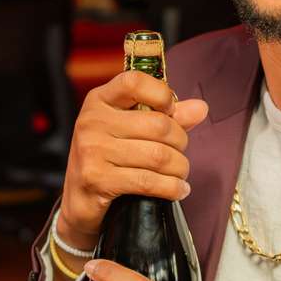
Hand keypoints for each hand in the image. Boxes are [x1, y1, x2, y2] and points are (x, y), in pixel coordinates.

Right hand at [56, 70, 208, 250]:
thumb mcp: (130, 129)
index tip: (171, 111)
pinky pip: (148, 182)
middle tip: (180, 154)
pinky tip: (178, 190)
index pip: (135, 82)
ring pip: (158, 156)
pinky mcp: (97, 179)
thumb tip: (201, 108)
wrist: (79, 198)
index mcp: (100, 100)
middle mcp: (92, 121)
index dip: (162, 94)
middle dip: (180, 142)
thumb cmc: (108, 158)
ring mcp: (92, 150)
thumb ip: (166, 116)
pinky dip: (171, 188)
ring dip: (179, 168)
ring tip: (180, 174)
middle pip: (158, 125)